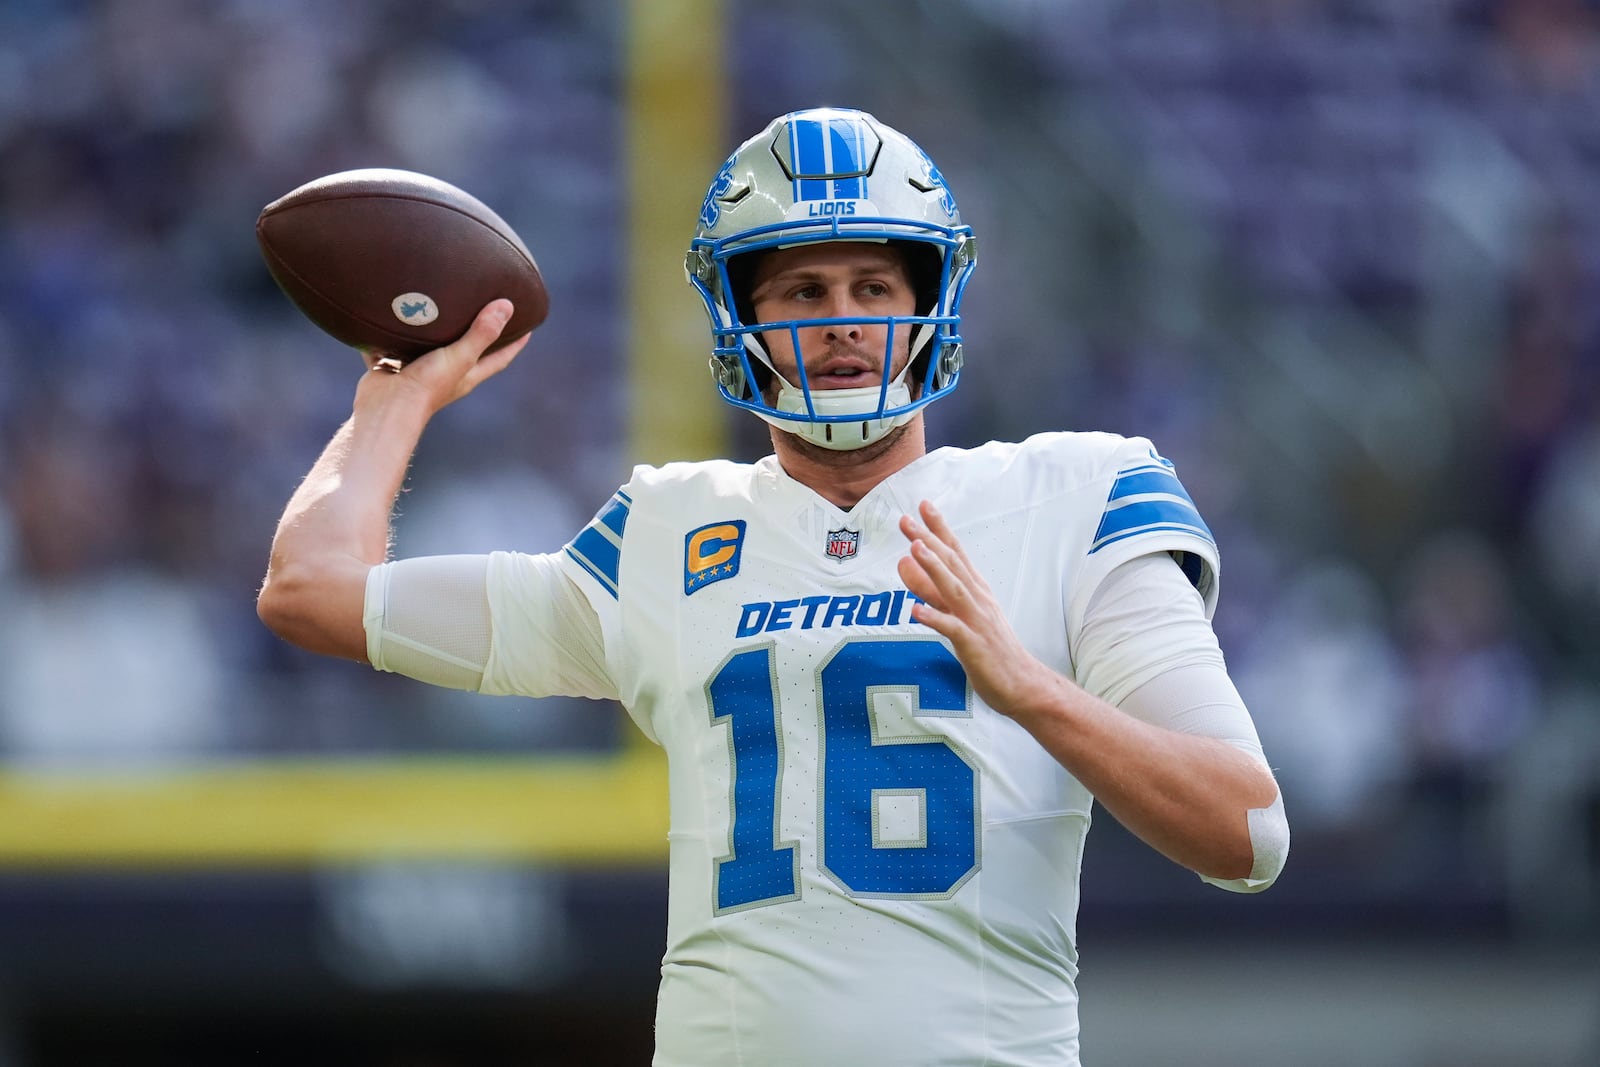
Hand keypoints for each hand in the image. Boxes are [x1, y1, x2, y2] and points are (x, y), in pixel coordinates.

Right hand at [358, 299, 530, 415]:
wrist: (385, 406)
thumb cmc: (426, 386)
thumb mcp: (460, 356)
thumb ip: (481, 333)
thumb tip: (507, 307)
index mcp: (467, 375)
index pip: (499, 358)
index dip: (514, 344)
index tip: (527, 327)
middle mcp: (447, 375)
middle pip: (468, 352)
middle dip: (477, 333)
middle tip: (485, 308)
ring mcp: (420, 371)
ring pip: (431, 347)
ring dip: (435, 331)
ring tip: (438, 304)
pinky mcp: (394, 367)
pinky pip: (394, 347)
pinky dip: (393, 334)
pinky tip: (390, 315)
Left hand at [897, 500, 1056, 719]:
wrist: (1023, 684)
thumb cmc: (991, 649)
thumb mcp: (961, 614)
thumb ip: (935, 591)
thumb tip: (909, 566)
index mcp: (977, 590)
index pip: (956, 553)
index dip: (940, 529)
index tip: (924, 505)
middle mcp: (978, 600)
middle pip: (952, 564)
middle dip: (929, 540)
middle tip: (906, 519)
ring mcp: (977, 621)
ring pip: (953, 590)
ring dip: (934, 568)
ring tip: (915, 548)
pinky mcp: (974, 646)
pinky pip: (953, 630)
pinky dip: (935, 618)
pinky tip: (916, 611)